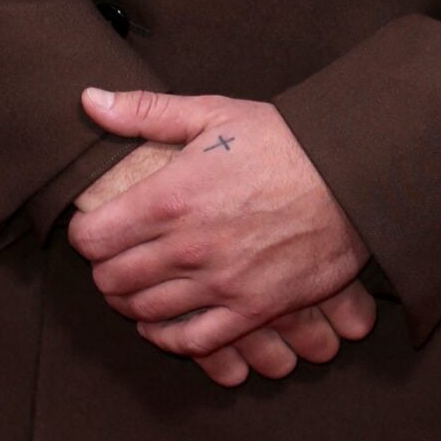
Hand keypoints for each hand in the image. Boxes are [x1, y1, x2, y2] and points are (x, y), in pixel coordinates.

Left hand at [67, 87, 376, 370]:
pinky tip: (162, 324)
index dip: (86, 233)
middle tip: (114, 258)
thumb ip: (145, 112)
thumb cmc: (284, 141)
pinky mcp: (253, 310)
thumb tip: (88, 100)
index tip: (95, 227)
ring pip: (144, 311)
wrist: (353, 177)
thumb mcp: (214, 113)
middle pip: (112, 279)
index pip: (93, 237)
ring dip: (130, 302)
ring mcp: (220, 284)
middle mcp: (187, 247)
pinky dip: (168, 337)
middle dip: (104, 269)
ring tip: (135, 286)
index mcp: (170, 197)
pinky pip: (193, 341)